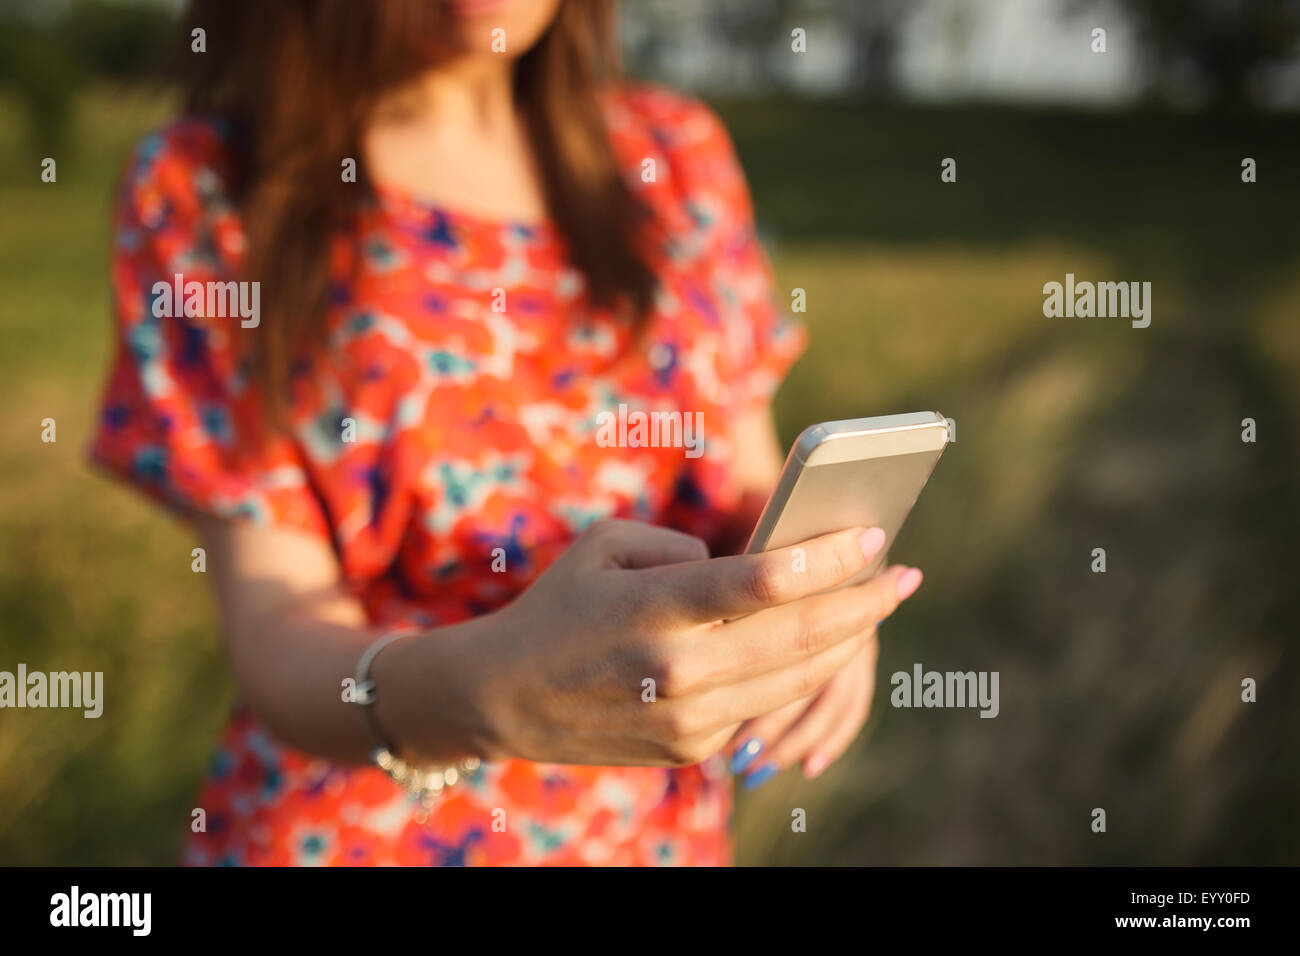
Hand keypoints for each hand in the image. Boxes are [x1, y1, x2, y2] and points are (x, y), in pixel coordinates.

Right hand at [434, 519, 918, 768]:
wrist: (504, 699)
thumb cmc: (558, 605)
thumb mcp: (605, 546)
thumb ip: (681, 547)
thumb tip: (750, 571)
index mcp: (653, 608)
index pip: (762, 582)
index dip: (828, 559)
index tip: (873, 537)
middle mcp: (678, 670)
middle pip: (799, 636)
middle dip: (864, 605)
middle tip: (906, 576)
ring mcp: (689, 720)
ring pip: (795, 679)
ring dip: (846, 642)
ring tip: (876, 609)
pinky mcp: (693, 749)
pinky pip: (765, 707)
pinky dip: (799, 674)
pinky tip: (822, 646)